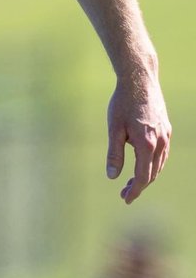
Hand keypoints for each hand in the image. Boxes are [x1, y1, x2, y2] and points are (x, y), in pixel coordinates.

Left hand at [106, 74, 170, 203]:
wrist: (140, 79)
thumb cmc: (123, 102)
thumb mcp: (114, 128)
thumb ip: (114, 153)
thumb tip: (112, 176)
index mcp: (147, 144)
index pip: (143, 177)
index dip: (135, 190)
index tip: (125, 199)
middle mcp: (161, 142)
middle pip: (152, 173)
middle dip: (139, 185)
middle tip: (124, 193)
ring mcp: (166, 135)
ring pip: (159, 164)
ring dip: (147, 175)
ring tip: (132, 182)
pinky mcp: (166, 129)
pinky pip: (162, 153)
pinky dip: (153, 163)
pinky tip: (142, 163)